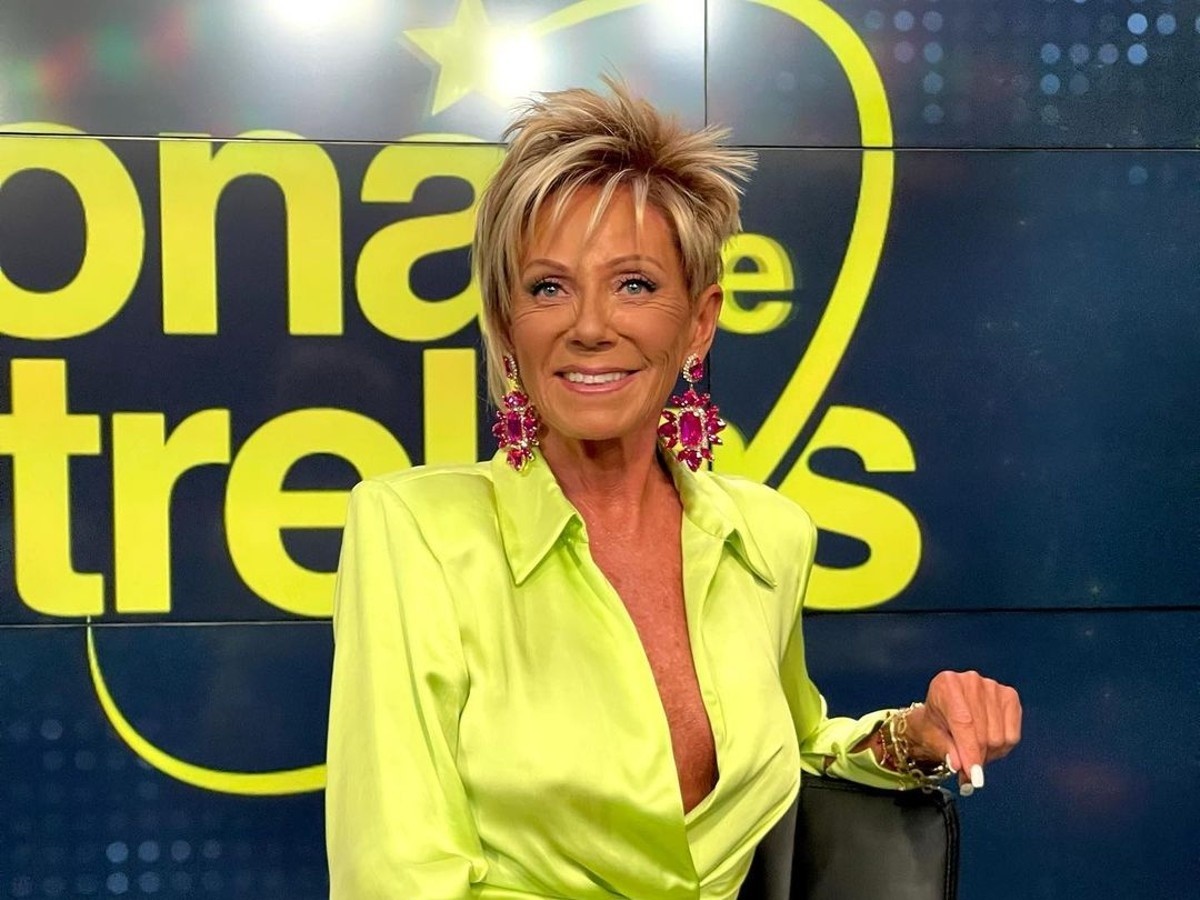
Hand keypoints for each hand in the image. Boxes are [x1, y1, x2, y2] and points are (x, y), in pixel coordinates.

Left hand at [905, 670, 1021, 793]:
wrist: (945, 710)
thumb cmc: (936, 723)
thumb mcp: (932, 736)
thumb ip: (945, 749)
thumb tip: (959, 765)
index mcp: (946, 684)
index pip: (963, 722)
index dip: (969, 751)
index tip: (973, 775)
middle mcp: (971, 681)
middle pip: (983, 733)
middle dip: (976, 757)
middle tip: (968, 770)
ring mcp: (993, 687)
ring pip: (998, 737)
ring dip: (988, 754)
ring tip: (974, 751)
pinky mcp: (1010, 697)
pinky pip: (1013, 735)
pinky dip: (1002, 748)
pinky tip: (988, 744)